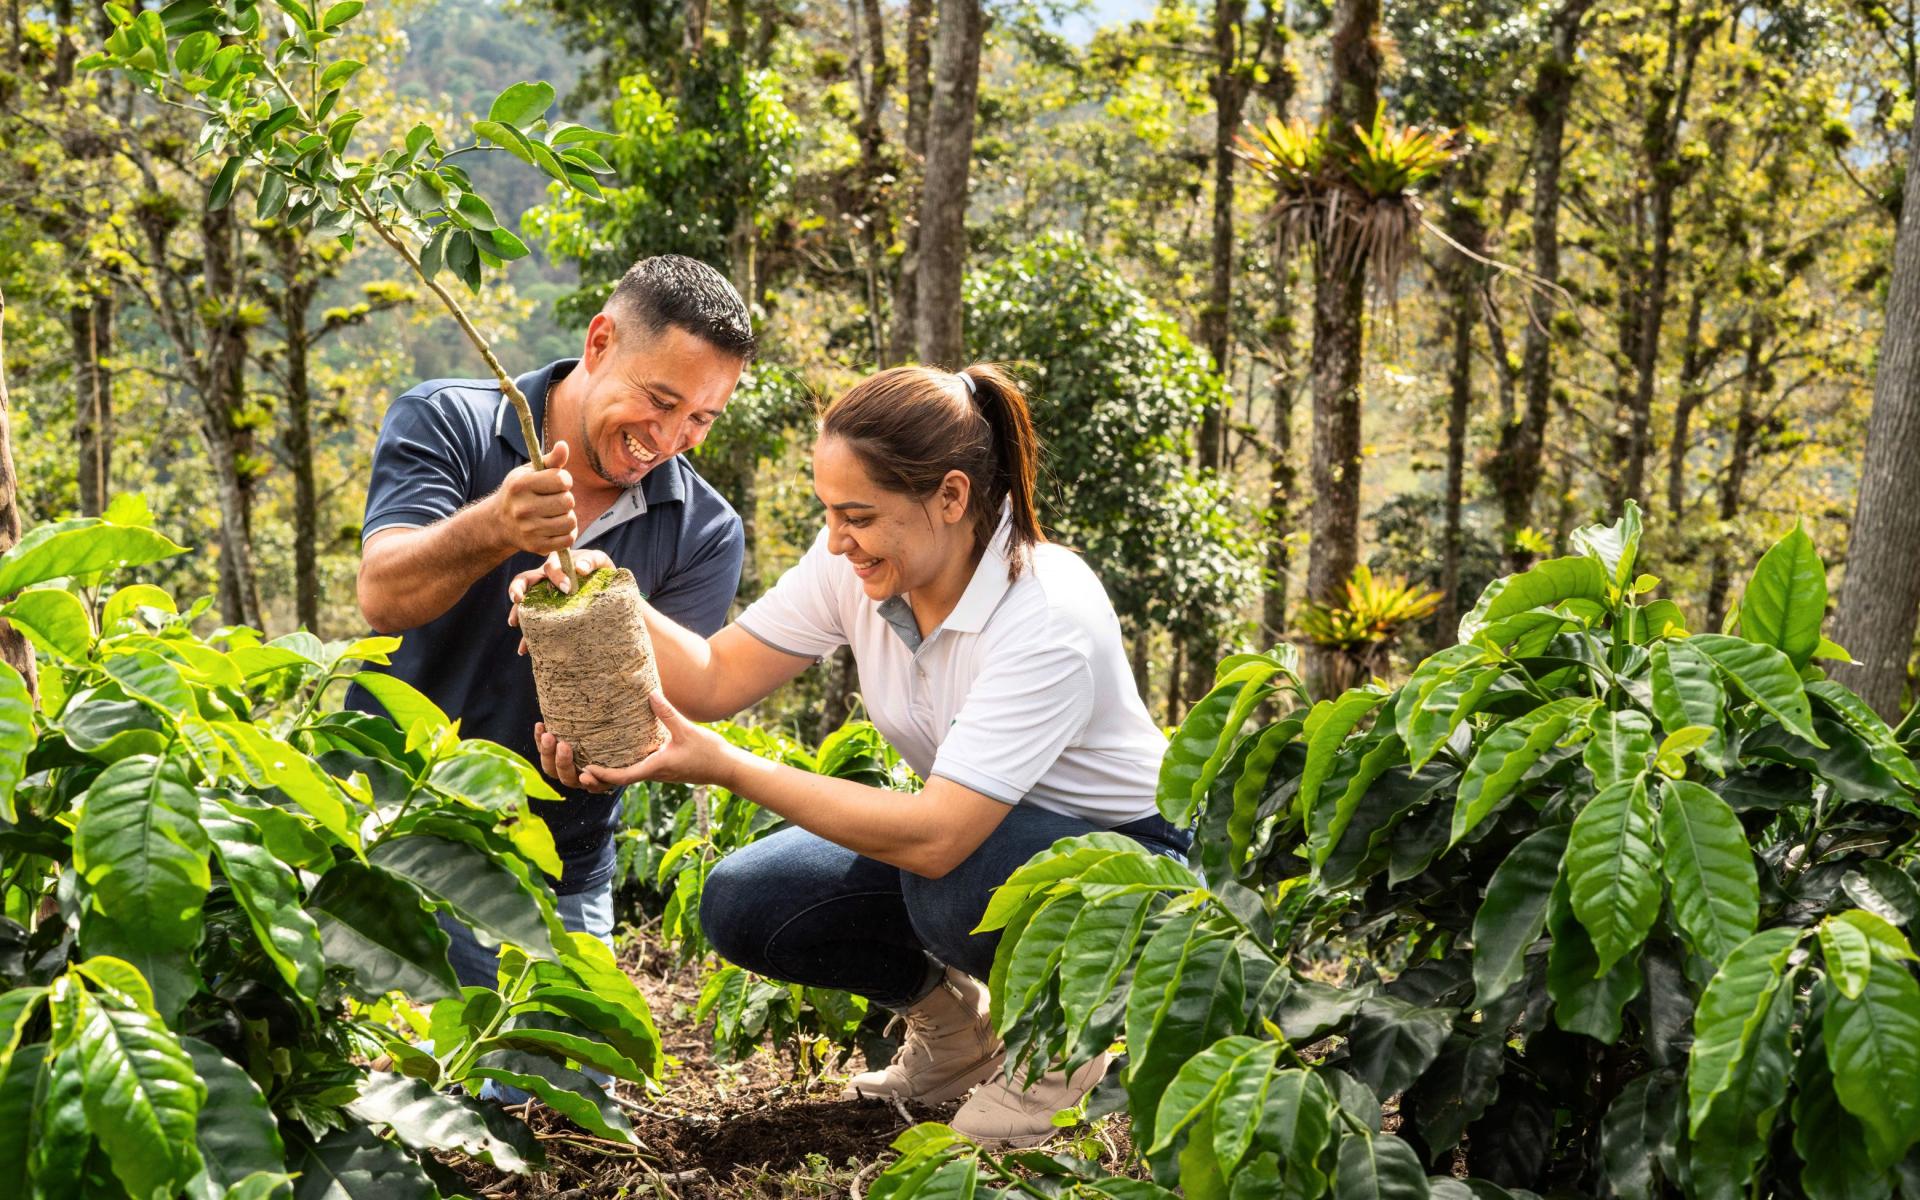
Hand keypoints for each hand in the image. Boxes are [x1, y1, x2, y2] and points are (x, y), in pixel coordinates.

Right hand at [493, 441, 575, 555]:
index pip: (561, 480)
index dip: (564, 480)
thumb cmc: (520, 492)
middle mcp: (522, 508)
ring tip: (556, 513)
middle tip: (555, 500)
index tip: (557, 483)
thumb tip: (564, 445)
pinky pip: (568, 539)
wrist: (500, 523)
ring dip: (567, 516)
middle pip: (568, 501)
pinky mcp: (536, 546)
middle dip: (566, 498)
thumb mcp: (529, 472)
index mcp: (520, 485)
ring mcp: (529, 529)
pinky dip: (567, 533)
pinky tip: (557, 527)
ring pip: (570, 521)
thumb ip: (550, 460)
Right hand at [508, 549, 613, 651]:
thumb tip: (580, 568)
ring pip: (525, 605)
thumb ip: (591, 561)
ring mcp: (543, 599)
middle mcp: (545, 581)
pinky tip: (525, 649)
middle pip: (525, 581)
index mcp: (557, 565)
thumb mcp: (598, 561)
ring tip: (514, 622)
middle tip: (518, 599)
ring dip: (517, 613)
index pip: (550, 567)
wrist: (605, 586)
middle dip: (518, 589)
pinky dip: (528, 638)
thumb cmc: (598, 569)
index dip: (556, 576)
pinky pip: (533, 626)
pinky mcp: (547, 615)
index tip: (567, 588)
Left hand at [535, 692, 738, 792]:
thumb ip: (668, 713)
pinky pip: (636, 768)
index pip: (623, 777)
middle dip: (598, 776)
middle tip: (577, 766)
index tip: (585, 768)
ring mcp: (656, 772)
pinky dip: (621, 764)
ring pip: (626, 775)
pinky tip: (615, 752)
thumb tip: (649, 693)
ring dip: (607, 771)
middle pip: (619, 780)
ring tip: (587, 759)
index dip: (603, 774)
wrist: (726, 768)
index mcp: (655, 768)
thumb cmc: (708, 752)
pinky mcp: (661, 768)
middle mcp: (652, 773)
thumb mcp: (687, 730)